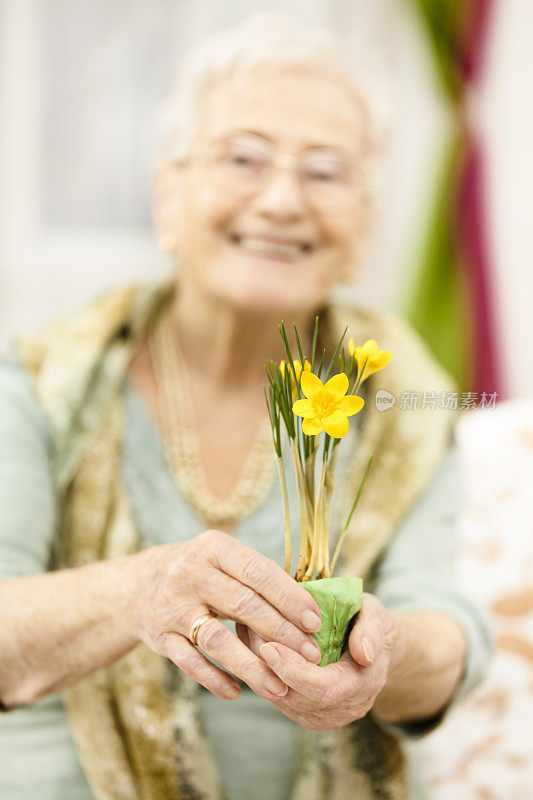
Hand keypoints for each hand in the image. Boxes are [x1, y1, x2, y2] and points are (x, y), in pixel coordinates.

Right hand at [129, 530, 322, 701]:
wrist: (139, 585)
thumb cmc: (200, 572)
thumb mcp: (222, 558)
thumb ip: (257, 577)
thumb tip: (308, 609)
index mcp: (213, 548)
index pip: (258, 571)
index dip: (289, 597)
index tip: (315, 621)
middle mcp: (190, 573)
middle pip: (243, 605)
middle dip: (281, 633)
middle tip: (311, 655)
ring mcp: (172, 607)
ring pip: (217, 640)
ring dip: (252, 666)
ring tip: (280, 686)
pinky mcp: (160, 637)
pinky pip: (191, 663)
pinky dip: (215, 680)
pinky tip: (238, 693)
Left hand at [236, 592, 400, 728]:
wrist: (373, 650)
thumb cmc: (371, 625)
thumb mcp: (377, 617)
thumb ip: (371, 632)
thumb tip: (362, 652)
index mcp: (363, 684)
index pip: (323, 689)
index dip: (294, 671)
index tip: (270, 646)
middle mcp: (344, 708)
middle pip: (297, 699)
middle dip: (270, 670)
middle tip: (250, 637)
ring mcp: (324, 715)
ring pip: (283, 701)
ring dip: (262, 672)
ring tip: (249, 638)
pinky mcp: (307, 712)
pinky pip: (280, 699)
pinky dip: (265, 676)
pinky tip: (254, 650)